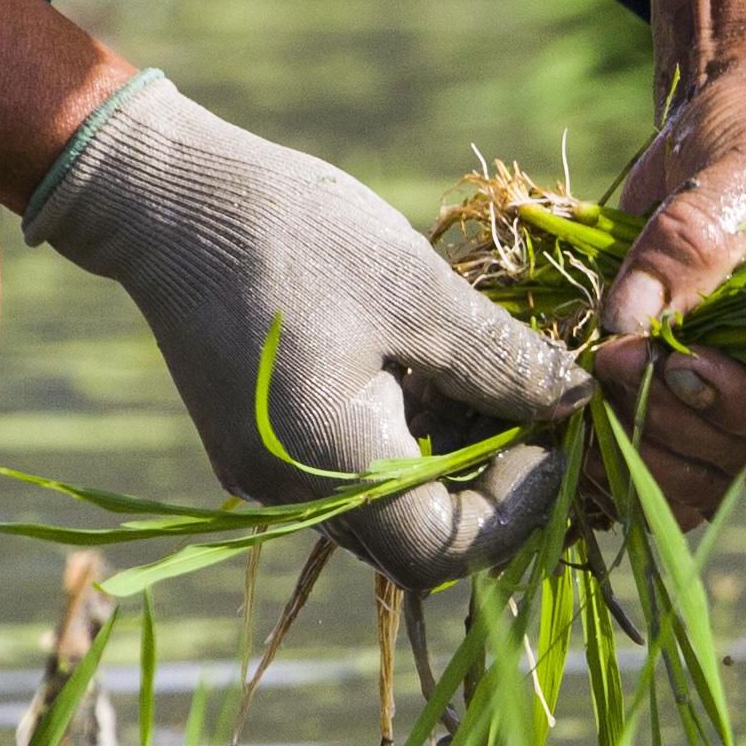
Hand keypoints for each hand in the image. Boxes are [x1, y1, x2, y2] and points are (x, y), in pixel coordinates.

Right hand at [30, 75, 592, 589]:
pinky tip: (427, 362)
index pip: (447, 550)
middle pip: (418, 537)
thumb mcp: (418, 292)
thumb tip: (578, 403)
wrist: (167, 196)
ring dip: (450, 453)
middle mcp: (293, 495)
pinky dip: (405, 433)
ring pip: (388, 504)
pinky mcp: (261, 443)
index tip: (557, 433)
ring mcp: (269, 474)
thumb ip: (502, 363)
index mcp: (333, 468)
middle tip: (534, 401)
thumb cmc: (294, 235)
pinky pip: (351, 469)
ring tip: (483, 368)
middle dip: (490, 481)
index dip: (519, 507)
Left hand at [596, 65, 745, 523]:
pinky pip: (659, 458)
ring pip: (689, 471)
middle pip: (727, 452)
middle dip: (659, 418)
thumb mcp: (741, 171)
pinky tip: (577, 447)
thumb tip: (627, 319)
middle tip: (605, 362)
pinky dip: (615, 462)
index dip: (716, 401)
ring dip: (629, 448)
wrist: (743, 113)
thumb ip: (692, 243)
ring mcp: (735, 394)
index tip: (657, 360)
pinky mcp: (683, 392)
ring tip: (582, 401)